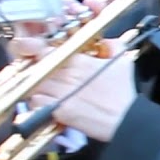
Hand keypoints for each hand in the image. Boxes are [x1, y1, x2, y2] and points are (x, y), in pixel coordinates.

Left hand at [11, 0, 135, 141]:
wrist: (125, 119)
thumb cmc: (124, 92)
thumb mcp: (124, 62)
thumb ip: (113, 46)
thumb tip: (105, 40)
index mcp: (79, 61)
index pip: (47, 51)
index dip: (40, 53)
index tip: (40, 55)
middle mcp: (67, 75)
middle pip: (38, 68)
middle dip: (37, 70)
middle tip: (41, 74)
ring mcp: (61, 93)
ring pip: (34, 84)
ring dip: (36, 86)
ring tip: (42, 88)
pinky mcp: (59, 110)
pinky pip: (36, 102)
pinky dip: (37, 102)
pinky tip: (46, 103)